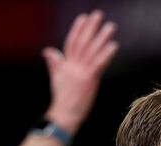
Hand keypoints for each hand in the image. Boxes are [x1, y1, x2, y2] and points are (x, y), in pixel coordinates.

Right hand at [42, 10, 118, 132]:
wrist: (64, 115)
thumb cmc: (62, 100)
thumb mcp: (56, 79)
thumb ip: (54, 63)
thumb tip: (47, 51)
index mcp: (65, 65)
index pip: (71, 42)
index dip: (77, 29)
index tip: (83, 17)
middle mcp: (73, 66)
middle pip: (82, 42)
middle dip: (90, 27)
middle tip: (98, 14)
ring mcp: (81, 72)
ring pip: (92, 50)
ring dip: (102, 37)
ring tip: (111, 26)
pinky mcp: (89, 80)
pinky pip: (99, 64)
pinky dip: (106, 54)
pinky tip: (114, 45)